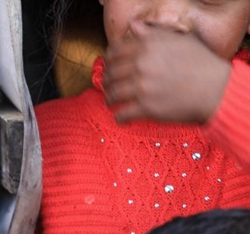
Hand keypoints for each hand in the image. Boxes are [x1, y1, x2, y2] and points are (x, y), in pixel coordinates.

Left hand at [102, 21, 231, 123]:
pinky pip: (122, 115)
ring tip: (112, 101)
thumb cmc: (201, 63)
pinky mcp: (146, 108)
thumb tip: (134, 26)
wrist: (217, 89)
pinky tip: (121, 118)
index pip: (114, 52)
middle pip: (110, 74)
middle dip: (106, 80)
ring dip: (109, 99)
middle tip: (108, 85)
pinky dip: (119, 118)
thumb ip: (152, 33)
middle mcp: (141, 65)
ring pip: (113, 94)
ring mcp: (142, 87)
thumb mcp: (179, 40)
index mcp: (147, 47)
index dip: (108, 60)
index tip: (109, 66)